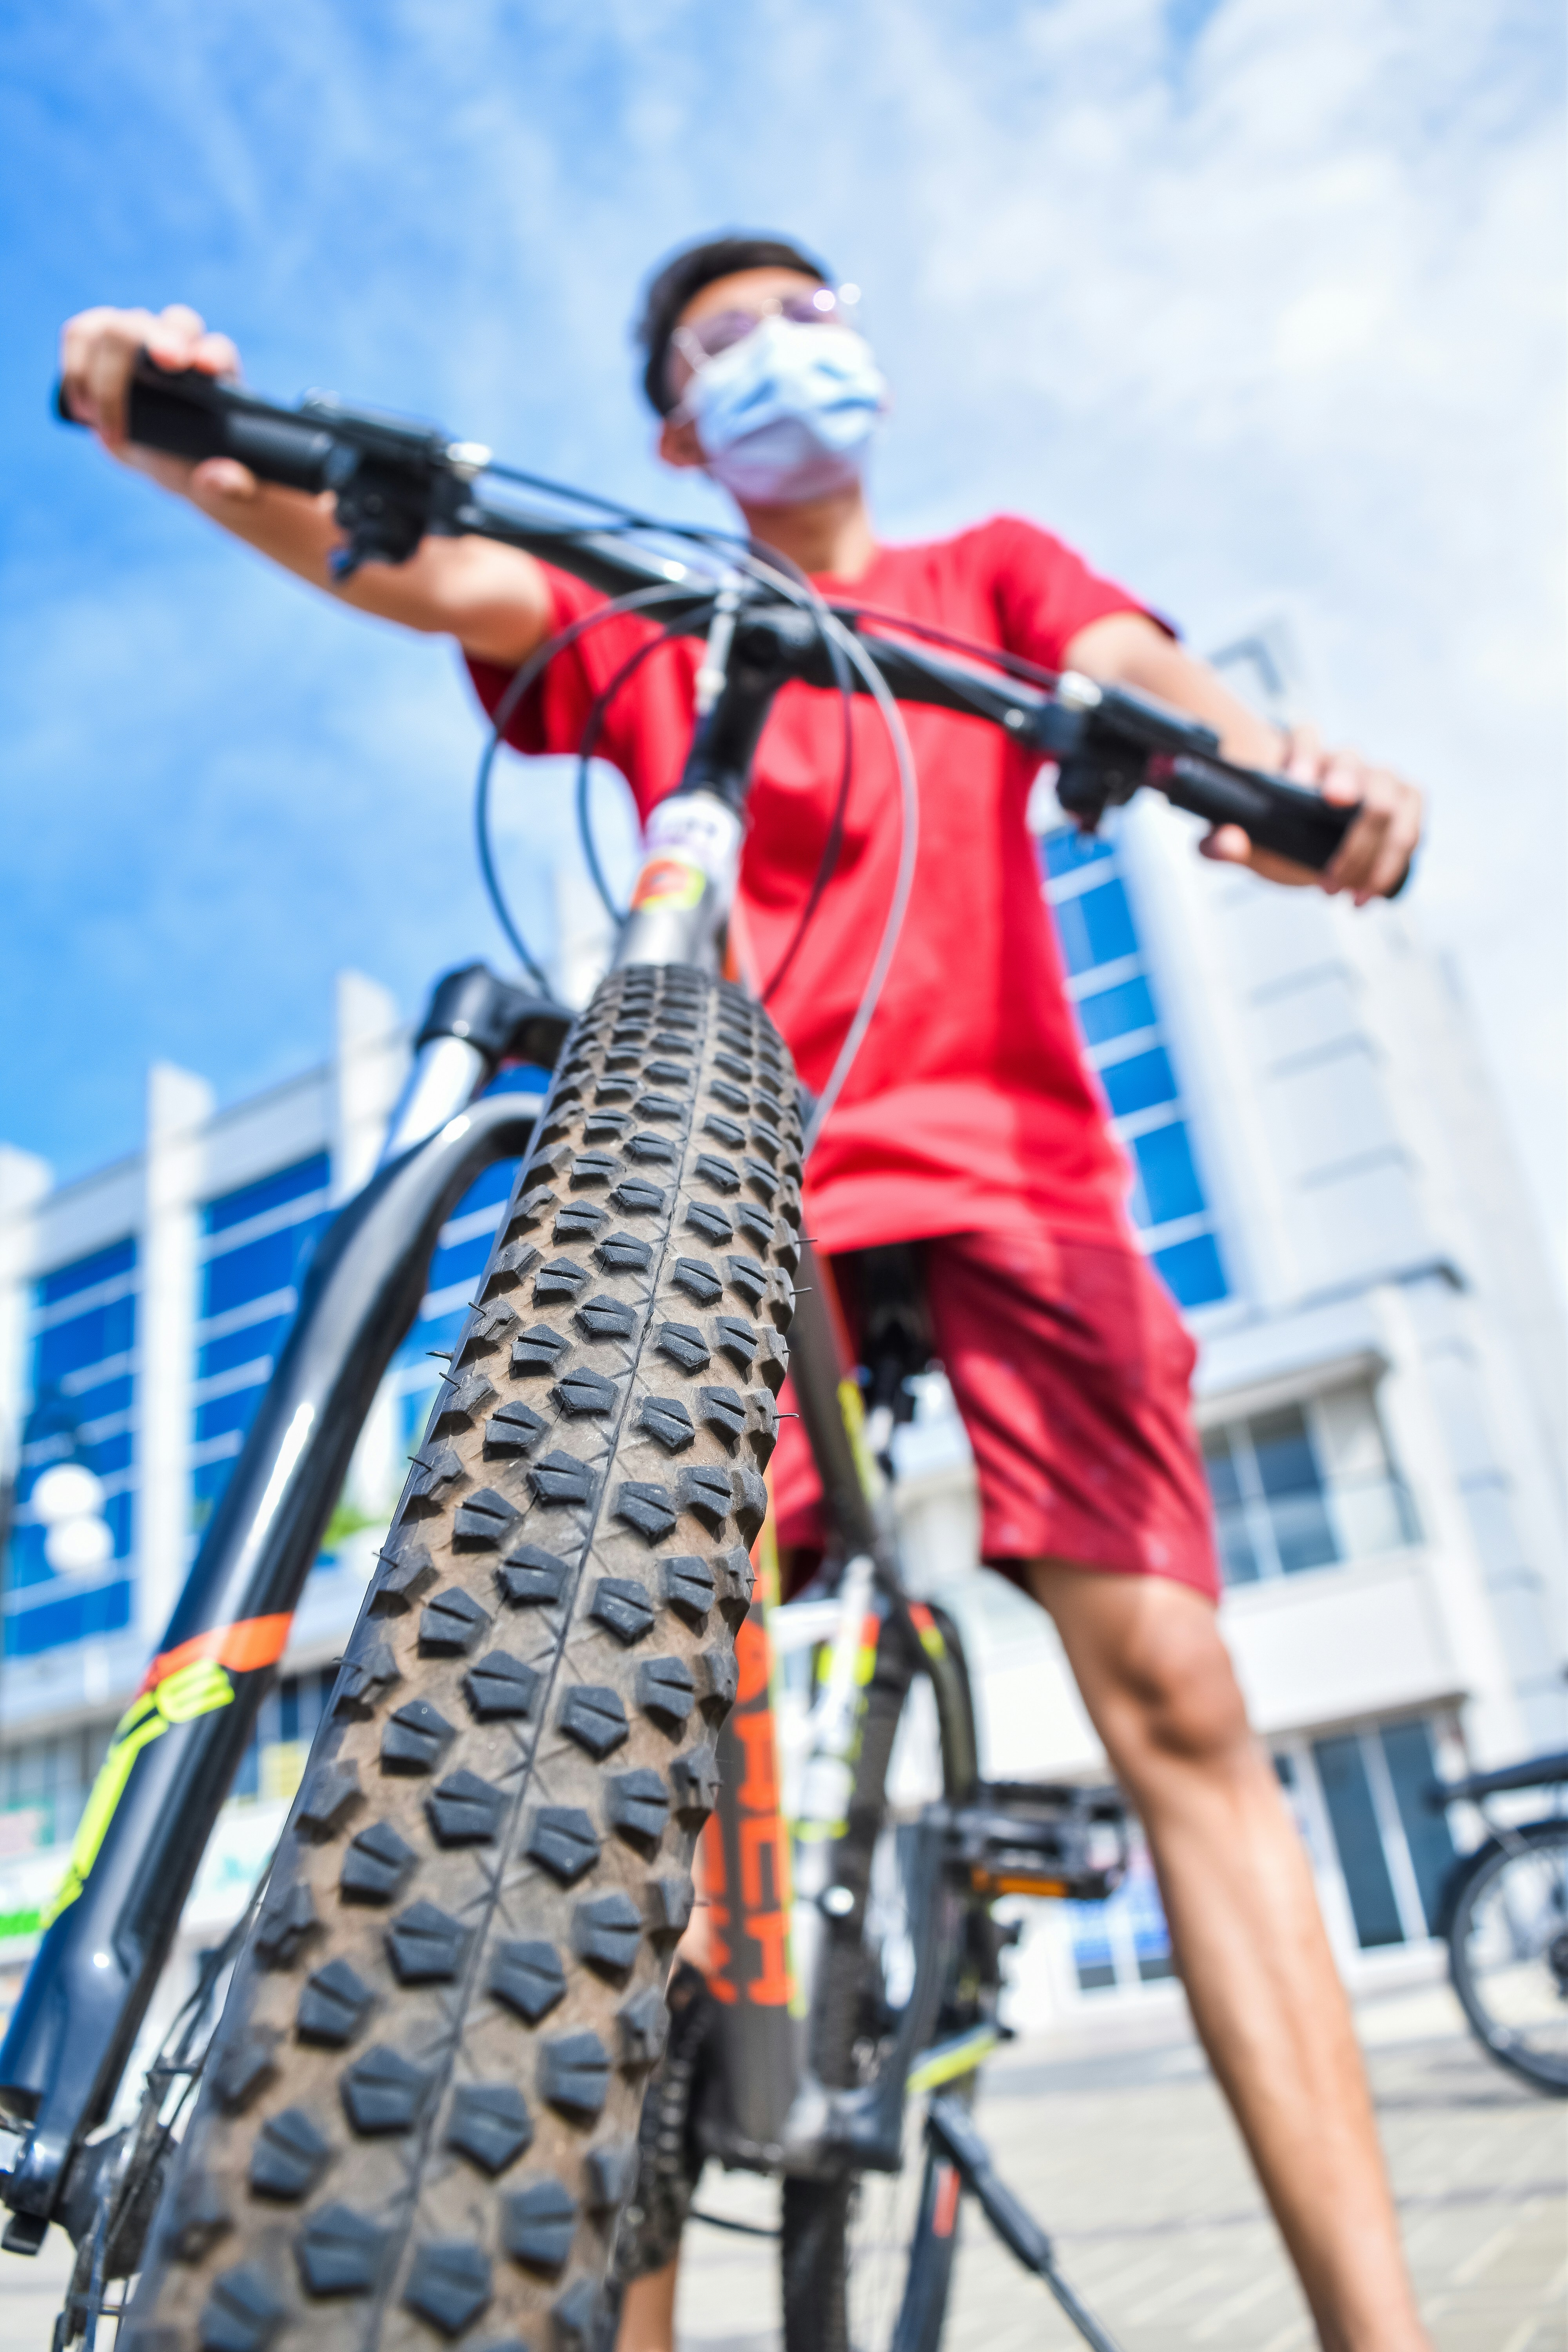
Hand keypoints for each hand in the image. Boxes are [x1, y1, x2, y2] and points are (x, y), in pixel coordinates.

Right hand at [59, 303, 257, 503]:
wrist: (168, 461)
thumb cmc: (201, 467)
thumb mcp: (227, 489)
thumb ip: (233, 487)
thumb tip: (216, 478)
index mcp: (219, 372)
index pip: (217, 352)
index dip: (210, 356)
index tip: (204, 370)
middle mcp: (180, 343)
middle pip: (169, 326)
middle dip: (157, 344)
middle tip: (154, 377)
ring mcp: (138, 337)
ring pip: (118, 328)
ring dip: (105, 375)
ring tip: (104, 427)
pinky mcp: (100, 342)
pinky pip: (80, 335)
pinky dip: (75, 369)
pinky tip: (83, 410)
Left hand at [1199, 722, 1421, 903]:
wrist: (1304, 850)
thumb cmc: (1274, 836)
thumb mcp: (1244, 845)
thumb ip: (1223, 844)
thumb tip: (1225, 841)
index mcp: (1302, 755)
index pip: (1306, 736)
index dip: (1305, 755)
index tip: (1297, 784)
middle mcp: (1345, 761)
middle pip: (1358, 768)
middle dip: (1346, 818)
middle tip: (1327, 869)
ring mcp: (1380, 780)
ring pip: (1392, 800)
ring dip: (1369, 854)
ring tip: (1336, 891)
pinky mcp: (1405, 805)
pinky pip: (1411, 828)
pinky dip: (1391, 865)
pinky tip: (1365, 895)